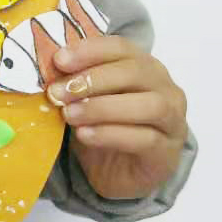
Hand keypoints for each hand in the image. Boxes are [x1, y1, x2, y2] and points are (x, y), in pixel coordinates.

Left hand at [47, 36, 187, 201]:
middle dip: (92, 80)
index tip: (59, 60)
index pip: (121, 47)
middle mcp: (165, 88)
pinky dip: (110, 134)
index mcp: (144, 67)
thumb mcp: (86, 100)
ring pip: (148, 105)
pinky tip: (84, 135)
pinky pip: (145, 139)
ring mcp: (172, 121)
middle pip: (135, 72)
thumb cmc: (102, 128)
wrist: (118, 174)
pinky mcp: (168, 153)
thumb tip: (48, 67)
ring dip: (102, 107)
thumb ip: (74, 82)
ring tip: (69, 114)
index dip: (90, 50)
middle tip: (58, 92)